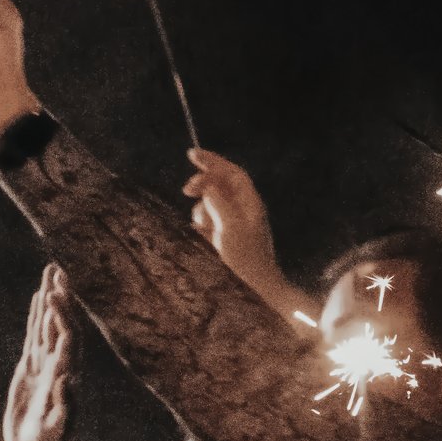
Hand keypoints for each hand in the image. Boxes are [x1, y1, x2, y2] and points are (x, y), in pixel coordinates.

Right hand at [2, 265, 73, 440]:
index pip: (65, 340)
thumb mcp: (53, 431)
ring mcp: (45, 366)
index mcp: (63, 377)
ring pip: (49, 326)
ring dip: (51, 300)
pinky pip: (36, 336)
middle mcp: (57, 367)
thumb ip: (61, 407)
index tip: (53, 295)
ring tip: (51, 272)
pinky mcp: (33, 370)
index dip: (60, 317)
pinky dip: (36, 317)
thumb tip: (67, 381)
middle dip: (60, 298)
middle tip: (56, 270)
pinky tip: (37, 300)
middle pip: (61, 325)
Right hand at [182, 150, 309, 322]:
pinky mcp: (223, 236)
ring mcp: (232, 222)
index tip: (191, 154)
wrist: (255, 286)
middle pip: (219, 185)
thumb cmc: (246, 258)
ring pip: (209, 204)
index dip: (213, 161)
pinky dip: (201, 225)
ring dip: (201, 211)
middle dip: (202, 185)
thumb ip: (219, 203)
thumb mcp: (230, 228)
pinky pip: (207, 221)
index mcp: (249, 202)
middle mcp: (242, 208)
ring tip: (204, 229)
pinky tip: (202, 237)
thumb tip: (208, 186)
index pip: (231, 172)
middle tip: (186, 190)